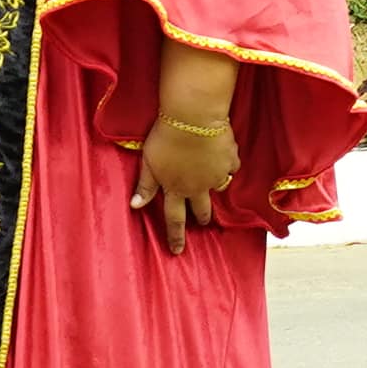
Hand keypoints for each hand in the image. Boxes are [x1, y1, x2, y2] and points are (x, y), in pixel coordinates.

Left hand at [132, 110, 239, 249]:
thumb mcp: (149, 162)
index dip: (175, 236)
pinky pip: (231, 166)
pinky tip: (223, 154)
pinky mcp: (230, 159)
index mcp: (175, 188)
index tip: (177, 251)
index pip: (174, 218)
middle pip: (202, 209)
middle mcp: (198, 186)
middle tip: (202, 222)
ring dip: (215, 188)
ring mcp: (216, 174)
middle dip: (201, 217)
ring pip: (219, 187)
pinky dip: (227, 163)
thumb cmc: (165, 137)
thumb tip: (135, 206)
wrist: (194, 116)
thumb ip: (145, 185)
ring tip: (213, 183)